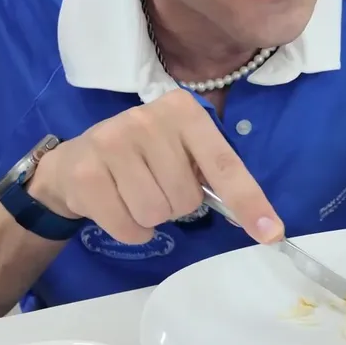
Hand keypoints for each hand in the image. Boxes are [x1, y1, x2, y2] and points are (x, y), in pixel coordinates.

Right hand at [29, 89, 284, 244]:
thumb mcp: (179, 149)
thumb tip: (261, 221)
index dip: (249, 201)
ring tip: (134, 195)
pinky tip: (117, 207)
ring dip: (150, 218)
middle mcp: (148, 119)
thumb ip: (213, 172)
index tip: (272, 233)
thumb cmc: (141, 157)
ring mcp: (113, 142)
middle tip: (155, 187)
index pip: (223, 165)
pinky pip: (128, 227)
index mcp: (183, 111)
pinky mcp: (86, 173)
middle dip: (176, 205)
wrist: (74, 161)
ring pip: (157, 213)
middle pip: (187, 198)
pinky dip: (129, 230)